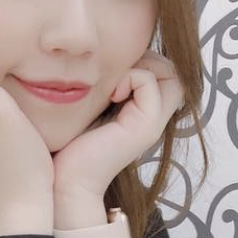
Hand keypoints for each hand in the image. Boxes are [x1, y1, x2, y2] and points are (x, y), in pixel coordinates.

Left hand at [51, 50, 184, 206]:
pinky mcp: (145, 127)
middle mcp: (153, 118)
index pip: (164, 71)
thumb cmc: (68, 144)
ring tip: (114, 81)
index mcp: (141, 113)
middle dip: (147, 58)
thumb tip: (102, 56)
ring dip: (141, 65)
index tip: (115, 69)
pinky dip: (130, 77)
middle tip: (118, 70)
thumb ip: (103, 87)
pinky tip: (110, 94)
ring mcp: (152, 123)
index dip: (145, 59)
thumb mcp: (89, 106)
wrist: (65, 181)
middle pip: (172, 71)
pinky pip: (148, 82)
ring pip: (170, 73)